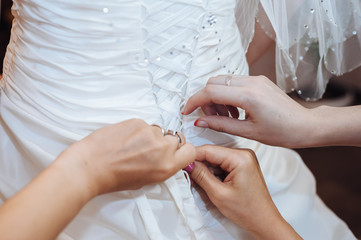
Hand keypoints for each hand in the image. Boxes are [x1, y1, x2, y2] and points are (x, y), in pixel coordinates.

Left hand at [55, 119, 195, 197]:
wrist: (90, 167)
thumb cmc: (113, 178)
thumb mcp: (146, 180)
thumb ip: (162, 167)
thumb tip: (167, 157)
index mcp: (166, 166)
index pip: (191, 151)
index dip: (184, 150)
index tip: (178, 150)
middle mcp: (162, 148)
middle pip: (176, 139)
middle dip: (165, 143)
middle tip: (150, 148)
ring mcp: (150, 133)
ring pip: (158, 130)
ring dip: (149, 136)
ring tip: (132, 145)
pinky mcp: (137, 121)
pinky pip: (143, 124)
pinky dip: (136, 130)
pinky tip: (124, 139)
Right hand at [183, 75, 315, 147]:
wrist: (305, 125)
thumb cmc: (282, 132)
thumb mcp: (248, 132)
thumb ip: (221, 125)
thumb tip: (199, 121)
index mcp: (249, 96)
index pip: (211, 91)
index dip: (194, 101)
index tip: (186, 111)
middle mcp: (251, 82)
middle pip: (214, 82)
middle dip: (205, 99)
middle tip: (209, 118)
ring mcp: (256, 79)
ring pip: (223, 81)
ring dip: (217, 98)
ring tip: (225, 117)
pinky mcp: (258, 81)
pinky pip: (234, 82)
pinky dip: (227, 95)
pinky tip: (234, 112)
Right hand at [189, 145, 301, 239]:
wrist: (264, 221)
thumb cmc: (248, 211)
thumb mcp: (218, 194)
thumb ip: (201, 176)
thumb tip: (188, 163)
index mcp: (241, 158)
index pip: (208, 150)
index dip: (192, 156)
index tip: (180, 162)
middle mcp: (244, 154)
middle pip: (212, 153)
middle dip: (199, 164)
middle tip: (189, 175)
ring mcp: (244, 159)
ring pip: (215, 159)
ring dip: (206, 170)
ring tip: (202, 183)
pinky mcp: (242, 165)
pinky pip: (222, 164)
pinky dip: (214, 173)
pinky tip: (212, 183)